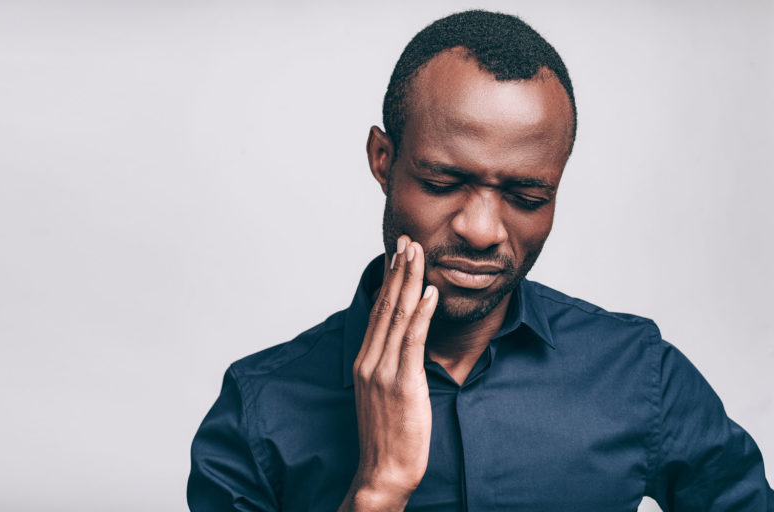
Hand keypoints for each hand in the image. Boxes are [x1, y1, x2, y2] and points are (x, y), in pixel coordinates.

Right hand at [339, 235, 437, 511]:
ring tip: (418, 254)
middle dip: (398, 271)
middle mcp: (370, 361)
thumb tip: (406, 346)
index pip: (378, 312)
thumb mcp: (384, 396)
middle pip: (385, 306)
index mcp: (365, 362)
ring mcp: (383, 371)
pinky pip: (412, 340)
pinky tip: (430, 292)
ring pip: (397, 316)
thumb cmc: (388, 438)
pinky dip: (422, 313)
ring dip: (409, 281)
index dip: (389, 281)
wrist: (383, 471)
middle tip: (407, 240)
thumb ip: (391, 367)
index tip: (397, 255)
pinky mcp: (402, 382)